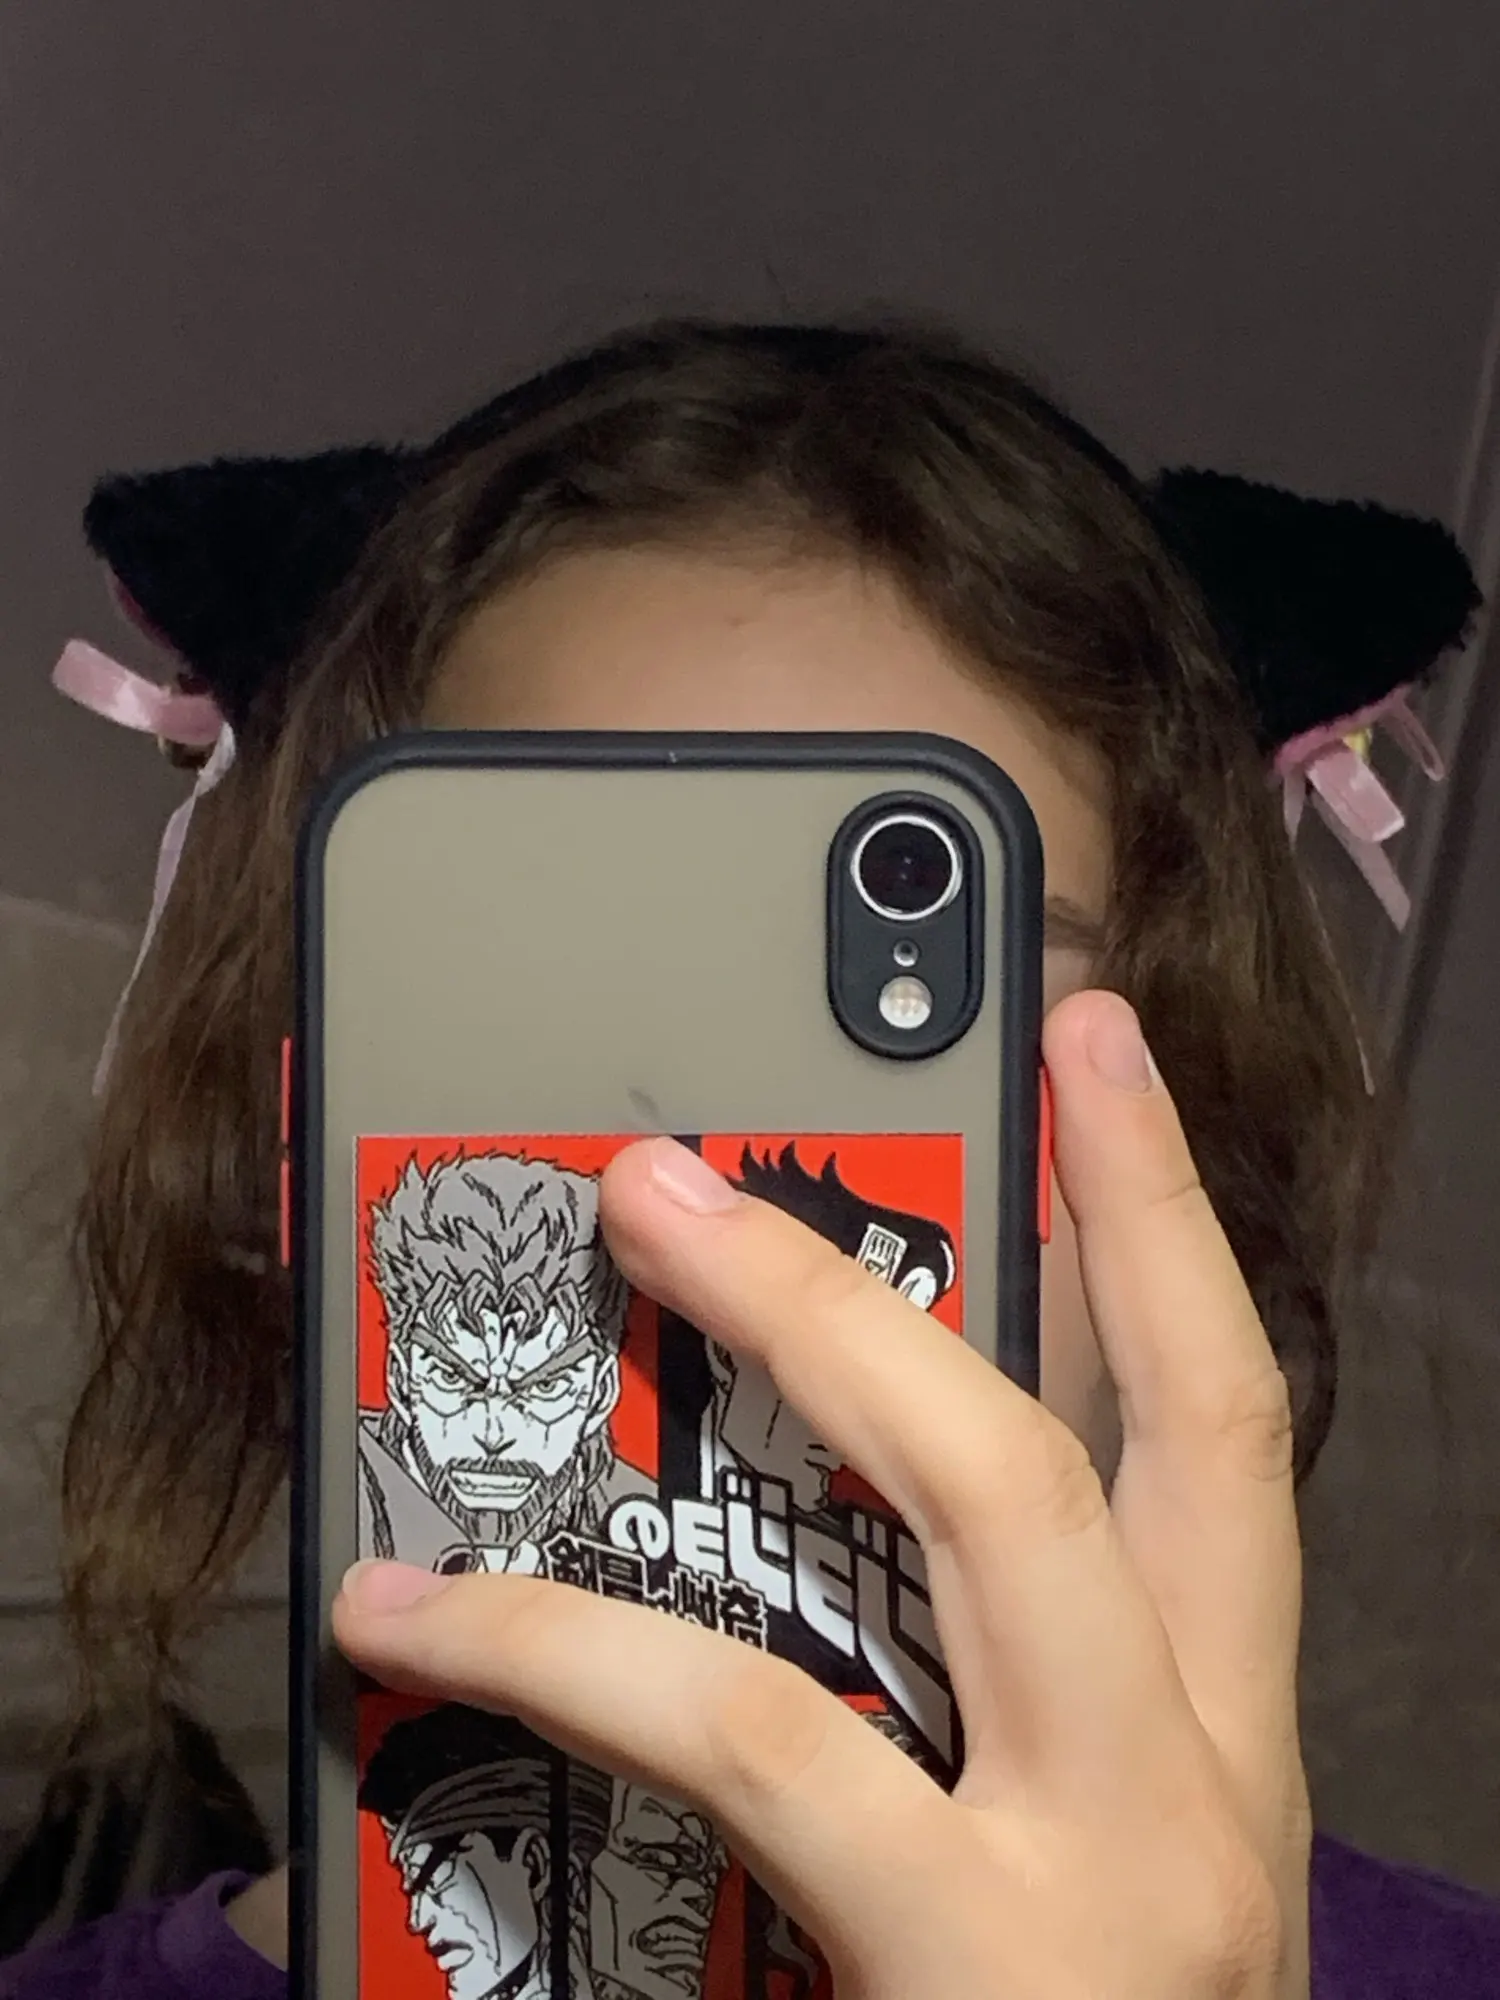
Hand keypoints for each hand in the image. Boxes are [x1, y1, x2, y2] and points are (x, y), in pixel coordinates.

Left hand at [334, 989, 1309, 1999]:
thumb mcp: (1041, 1842)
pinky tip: (419, 1611)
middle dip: (982, 1233)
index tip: (1091, 1060)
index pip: (1219, 1422)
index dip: (1167, 1221)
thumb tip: (766, 1502)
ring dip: (792, 1339)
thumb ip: (942, 1678)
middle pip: (1107, 1432)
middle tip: (738, 1131)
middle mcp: (1199, 1782)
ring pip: (976, 1519)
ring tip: (631, 1224)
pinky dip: (573, 1643)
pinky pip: (758, 1737)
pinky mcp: (982, 1977)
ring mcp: (1110, 1881)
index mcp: (1213, 1736)